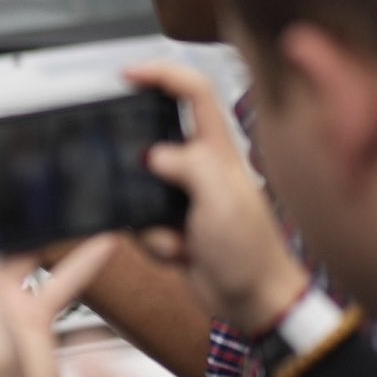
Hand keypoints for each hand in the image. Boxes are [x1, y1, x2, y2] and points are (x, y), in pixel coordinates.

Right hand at [125, 63, 309, 333]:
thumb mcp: (221, 201)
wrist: (254, 302)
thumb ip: (190, 166)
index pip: (194, 93)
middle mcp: (203, 169)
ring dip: (145, 211)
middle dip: (139, 150)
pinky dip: (153, 240)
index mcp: (219, 153)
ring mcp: (189, 197)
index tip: (129, 74)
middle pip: (160, 134)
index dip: (162, 74)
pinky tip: (179, 253)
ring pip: (143, 183)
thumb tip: (154, 154)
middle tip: (122, 159)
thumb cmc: (251, 253)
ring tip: (172, 235)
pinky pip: (144, 221)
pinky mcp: (177, 225)